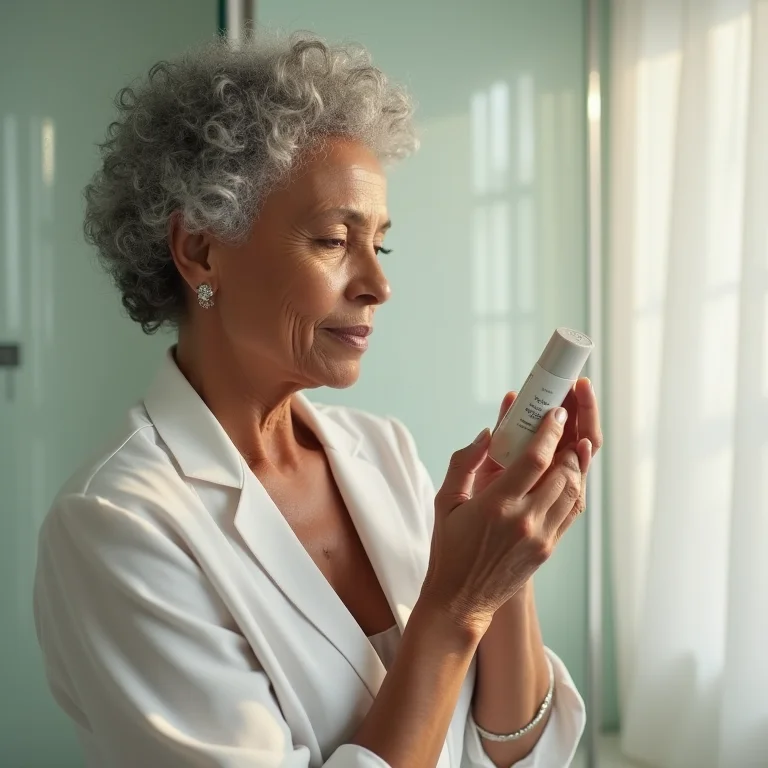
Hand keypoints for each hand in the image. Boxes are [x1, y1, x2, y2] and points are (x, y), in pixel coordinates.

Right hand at [419, 379, 602, 633]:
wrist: (460, 600)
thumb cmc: (448, 548)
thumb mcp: (445, 501)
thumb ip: (464, 462)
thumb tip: (488, 433)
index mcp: (496, 505)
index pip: (535, 459)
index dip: (549, 430)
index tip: (555, 410)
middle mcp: (525, 521)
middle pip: (563, 471)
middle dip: (570, 439)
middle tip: (568, 418)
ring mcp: (541, 537)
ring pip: (573, 490)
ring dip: (577, 462)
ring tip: (573, 439)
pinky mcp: (548, 548)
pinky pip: (571, 510)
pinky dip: (576, 486)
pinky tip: (572, 470)